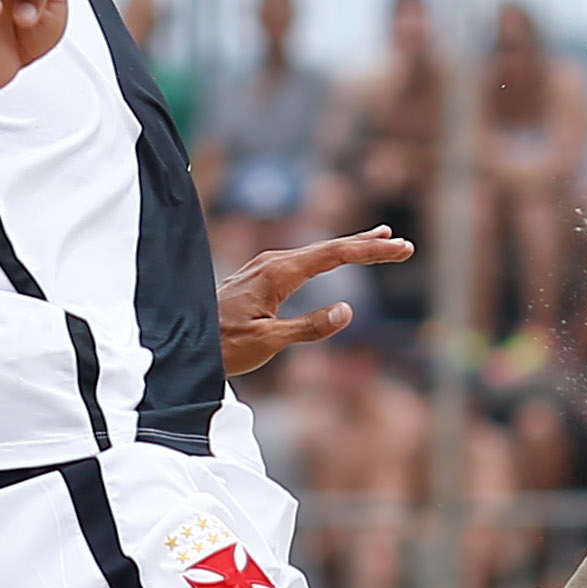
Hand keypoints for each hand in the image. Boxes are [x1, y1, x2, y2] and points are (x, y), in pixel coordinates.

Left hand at [217, 228, 409, 376]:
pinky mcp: (261, 276)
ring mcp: (265, 267)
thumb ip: (309, 328)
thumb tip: (347, 311)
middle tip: (401, 244)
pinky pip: (303, 260)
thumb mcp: (268, 343)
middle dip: (367, 246)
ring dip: (350, 247)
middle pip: (329, 247)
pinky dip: (328, 256)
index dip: (370, 252)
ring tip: (379, 241)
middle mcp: (272, 262)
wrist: (185, 344)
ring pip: (316, 251)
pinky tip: (335, 256)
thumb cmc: (223, 346)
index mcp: (278, 273)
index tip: (400, 249)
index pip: (334, 255)